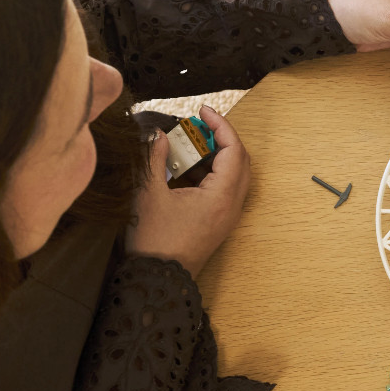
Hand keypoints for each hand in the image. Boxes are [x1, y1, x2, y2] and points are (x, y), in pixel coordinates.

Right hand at [125, 105, 250, 275]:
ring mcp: (228, 216)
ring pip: (236, 175)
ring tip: (192, 143)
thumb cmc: (154, 242)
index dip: (220, 125)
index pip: (234, 149)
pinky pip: (226, 189)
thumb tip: (158, 135)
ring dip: (219, 155)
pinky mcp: (220, 222)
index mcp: (220, 196)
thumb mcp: (148, 194)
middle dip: (222, 137)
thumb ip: (154, 159)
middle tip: (198, 124)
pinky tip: (189, 168)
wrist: (158, 280)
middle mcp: (231, 206)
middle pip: (241, 160)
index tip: (203, 111)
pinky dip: (213, 172)